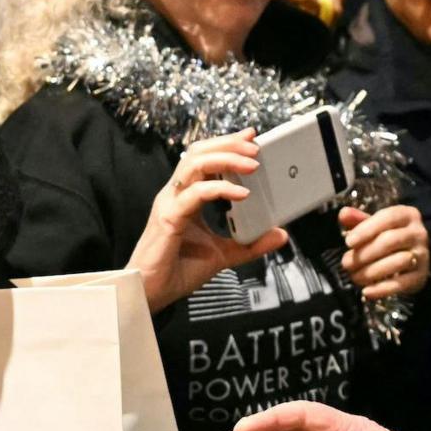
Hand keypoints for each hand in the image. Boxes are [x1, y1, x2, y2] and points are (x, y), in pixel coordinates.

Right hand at [132, 130, 288, 312]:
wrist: (150, 293)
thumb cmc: (178, 270)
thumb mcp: (223, 255)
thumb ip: (250, 244)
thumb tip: (281, 234)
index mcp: (186, 197)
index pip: (204, 159)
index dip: (225, 144)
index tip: (251, 137)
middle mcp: (176, 194)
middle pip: (198, 153)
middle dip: (227, 144)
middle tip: (255, 146)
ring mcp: (170, 203)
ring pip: (194, 165)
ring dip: (225, 159)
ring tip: (252, 164)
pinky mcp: (169, 218)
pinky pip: (195, 194)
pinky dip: (219, 189)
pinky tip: (241, 194)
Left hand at [337, 204, 429, 300]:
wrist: (414, 258)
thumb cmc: (389, 237)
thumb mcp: (376, 225)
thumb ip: (359, 219)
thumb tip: (343, 214)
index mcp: (407, 215)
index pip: (388, 217)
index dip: (367, 229)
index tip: (348, 242)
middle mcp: (418, 233)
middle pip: (391, 241)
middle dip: (365, 253)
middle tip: (346, 263)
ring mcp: (422, 255)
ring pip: (397, 262)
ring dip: (371, 272)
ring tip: (355, 277)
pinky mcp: (421, 276)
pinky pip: (401, 284)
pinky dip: (382, 289)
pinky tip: (366, 292)